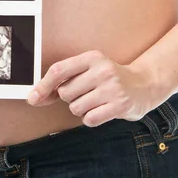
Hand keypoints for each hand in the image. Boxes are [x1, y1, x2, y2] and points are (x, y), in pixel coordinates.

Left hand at [26, 50, 166, 126]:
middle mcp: (103, 70)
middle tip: (86, 93)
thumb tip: (35, 97)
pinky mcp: (119, 106)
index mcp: (92, 57)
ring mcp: (112, 88)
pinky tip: (102, 110)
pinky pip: (89, 119)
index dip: (43, 85)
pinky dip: (91, 119)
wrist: (144, 85)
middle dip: (70, 98)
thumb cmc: (108, 79)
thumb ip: (62, 82)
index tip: (33, 98)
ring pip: (76, 107)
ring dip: (81, 109)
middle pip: (65, 93)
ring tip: (96, 101)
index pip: (59, 70)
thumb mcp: (88, 71)